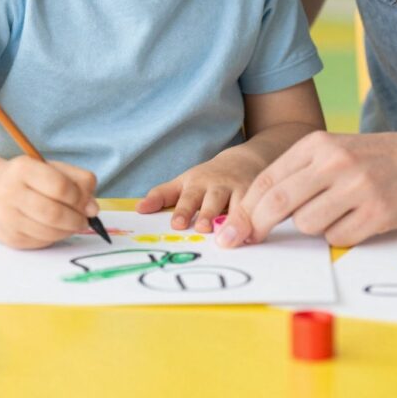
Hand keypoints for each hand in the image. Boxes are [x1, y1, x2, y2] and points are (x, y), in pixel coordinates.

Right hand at [0, 156, 98, 248]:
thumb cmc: (32, 180)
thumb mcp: (56, 169)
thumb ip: (80, 182)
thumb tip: (93, 209)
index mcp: (22, 168)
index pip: (60, 187)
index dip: (79, 197)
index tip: (86, 201)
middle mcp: (9, 192)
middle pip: (54, 213)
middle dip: (76, 219)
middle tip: (84, 220)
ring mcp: (7, 217)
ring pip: (49, 232)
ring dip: (68, 230)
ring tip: (72, 223)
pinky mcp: (10, 237)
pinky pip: (42, 242)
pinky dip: (56, 237)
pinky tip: (56, 228)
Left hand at [135, 148, 263, 231]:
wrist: (243, 161)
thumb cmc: (208, 178)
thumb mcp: (184, 182)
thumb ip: (162, 195)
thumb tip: (139, 209)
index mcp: (197, 184)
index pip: (188, 197)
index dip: (183, 211)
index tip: (177, 224)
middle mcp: (217, 186)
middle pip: (212, 200)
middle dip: (207, 213)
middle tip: (202, 228)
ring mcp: (239, 190)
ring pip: (237, 204)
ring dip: (233, 219)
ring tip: (227, 235)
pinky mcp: (257, 196)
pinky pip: (257, 209)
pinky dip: (256, 222)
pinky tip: (253, 236)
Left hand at [217, 130, 396, 247]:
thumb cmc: (371, 158)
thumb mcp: (332, 150)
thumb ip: (296, 173)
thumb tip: (253, 210)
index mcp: (317, 144)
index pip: (267, 180)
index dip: (245, 209)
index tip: (231, 231)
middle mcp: (335, 162)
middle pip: (279, 203)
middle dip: (258, 227)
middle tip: (250, 241)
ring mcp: (357, 187)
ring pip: (307, 224)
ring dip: (313, 228)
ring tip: (334, 212)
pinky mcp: (377, 212)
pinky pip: (338, 237)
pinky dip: (340, 235)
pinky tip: (356, 219)